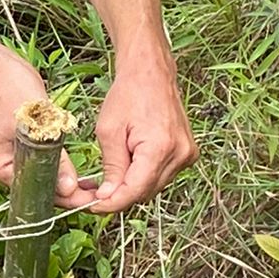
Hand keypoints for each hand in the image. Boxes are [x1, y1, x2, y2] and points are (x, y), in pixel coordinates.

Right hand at [0, 51, 99, 212]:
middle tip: (97, 195)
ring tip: (93, 187)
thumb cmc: (11, 91)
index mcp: (2, 168)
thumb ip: (54, 159)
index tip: (90, 201)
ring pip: (45, 177)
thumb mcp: (37, 126)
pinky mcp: (24, 147)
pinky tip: (81, 174)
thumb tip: (69, 189)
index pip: (38, 192)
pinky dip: (61, 168)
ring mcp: (15, 157)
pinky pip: (45, 164)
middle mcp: (7, 167)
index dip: (65, 199)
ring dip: (67, 181)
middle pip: (42, 188)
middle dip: (68, 193)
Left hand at [87, 51, 198, 213]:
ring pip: (153, 186)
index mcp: (160, 148)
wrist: (150, 71)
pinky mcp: (187, 153)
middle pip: (145, 192)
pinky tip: (124, 169)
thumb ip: (111, 166)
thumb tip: (107, 196)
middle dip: (117, 196)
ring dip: (129, 187)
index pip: (135, 191)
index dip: (111, 203)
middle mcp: (180, 155)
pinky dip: (142, 175)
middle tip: (91, 194)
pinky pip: (161, 174)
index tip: (91, 206)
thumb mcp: (109, 130)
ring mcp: (187, 155)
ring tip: (103, 181)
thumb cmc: (128, 93)